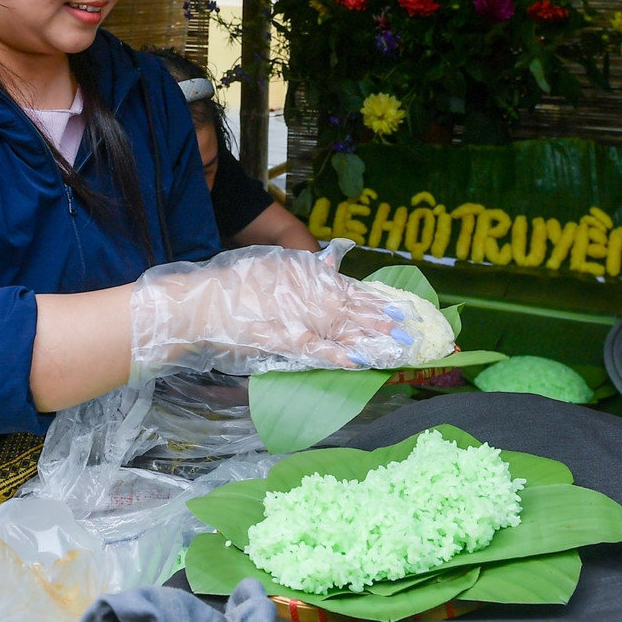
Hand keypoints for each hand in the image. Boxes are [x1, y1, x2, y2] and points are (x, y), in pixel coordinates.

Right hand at [127, 240, 450, 383]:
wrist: (202, 304)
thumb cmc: (234, 281)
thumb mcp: (272, 262)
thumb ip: (304, 265)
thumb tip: (331, 260)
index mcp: (307, 277)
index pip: (352, 290)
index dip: (380, 301)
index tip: (405, 309)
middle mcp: (308, 297)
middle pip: (356, 311)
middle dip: (387, 322)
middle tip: (419, 332)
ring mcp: (297, 321)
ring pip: (344, 330)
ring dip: (374, 339)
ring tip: (402, 346)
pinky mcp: (284, 343)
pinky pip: (318, 351)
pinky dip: (341, 356)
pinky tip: (362, 361)